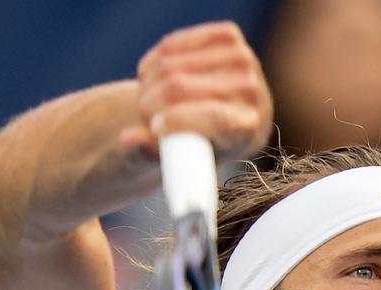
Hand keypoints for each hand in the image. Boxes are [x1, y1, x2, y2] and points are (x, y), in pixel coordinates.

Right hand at [120, 21, 272, 159]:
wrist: (221, 118)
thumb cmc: (197, 147)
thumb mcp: (176, 161)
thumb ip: (148, 154)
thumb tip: (128, 138)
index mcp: (249, 129)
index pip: (213, 117)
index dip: (177, 121)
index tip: (154, 126)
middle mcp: (252, 91)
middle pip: (181, 87)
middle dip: (150, 103)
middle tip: (145, 117)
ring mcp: (243, 59)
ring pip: (170, 64)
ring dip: (148, 84)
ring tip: (151, 101)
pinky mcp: (229, 37)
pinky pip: (172, 44)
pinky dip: (154, 63)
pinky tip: (157, 78)